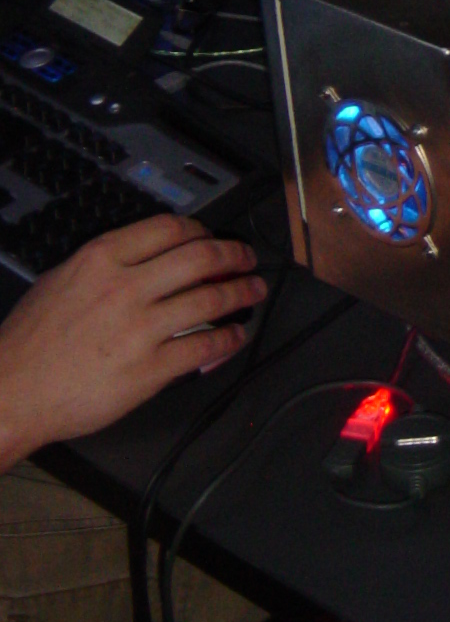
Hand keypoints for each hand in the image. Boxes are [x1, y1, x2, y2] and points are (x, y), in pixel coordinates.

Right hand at [0, 217, 265, 469]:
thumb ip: (104, 265)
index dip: (201, 231)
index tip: (212, 237)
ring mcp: (141, 329)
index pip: (169, 229)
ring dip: (241, 292)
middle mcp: (126, 288)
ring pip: (211, 299)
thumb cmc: (29, 343)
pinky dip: (229, 338)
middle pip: (200, 257)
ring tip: (253, 290)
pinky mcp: (151, 369)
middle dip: (234, 254)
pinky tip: (237, 335)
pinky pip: (205, 347)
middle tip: (246, 258)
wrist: (10, 392)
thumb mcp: (61, 281)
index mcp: (101, 260)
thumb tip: (145, 259)